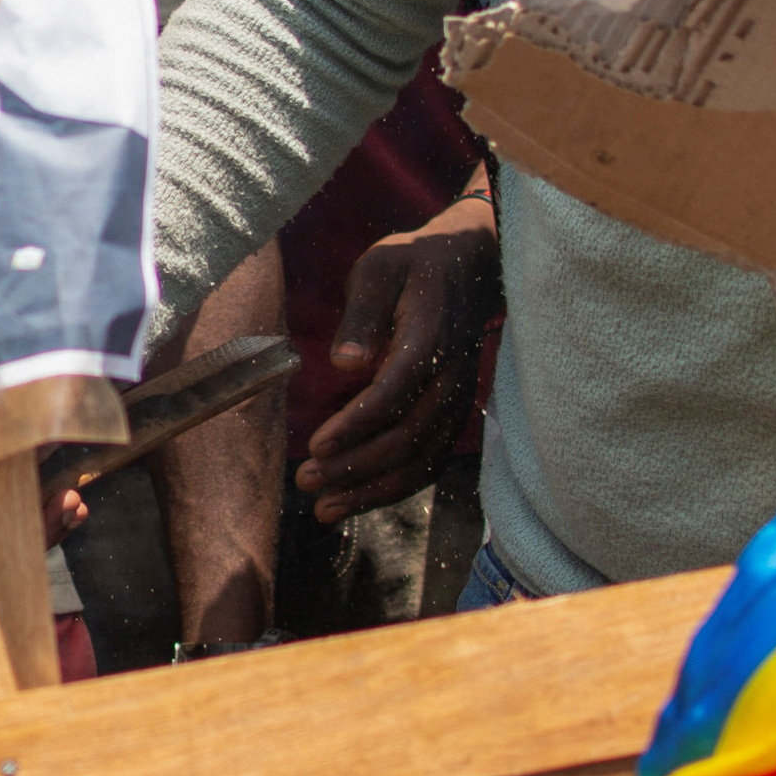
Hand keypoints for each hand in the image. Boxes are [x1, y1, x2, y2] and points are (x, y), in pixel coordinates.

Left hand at [298, 201, 495, 522]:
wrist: (469, 269)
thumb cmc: (412, 267)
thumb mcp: (379, 270)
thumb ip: (363, 315)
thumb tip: (345, 362)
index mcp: (429, 341)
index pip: (394, 394)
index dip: (355, 425)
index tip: (316, 445)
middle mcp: (449, 380)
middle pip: (406, 438)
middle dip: (354, 467)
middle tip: (306, 481)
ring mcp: (455, 402)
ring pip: (419, 461)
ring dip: (371, 490)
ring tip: (325, 508)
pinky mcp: (451, 416)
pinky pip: (428, 462)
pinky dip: (393, 488)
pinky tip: (355, 502)